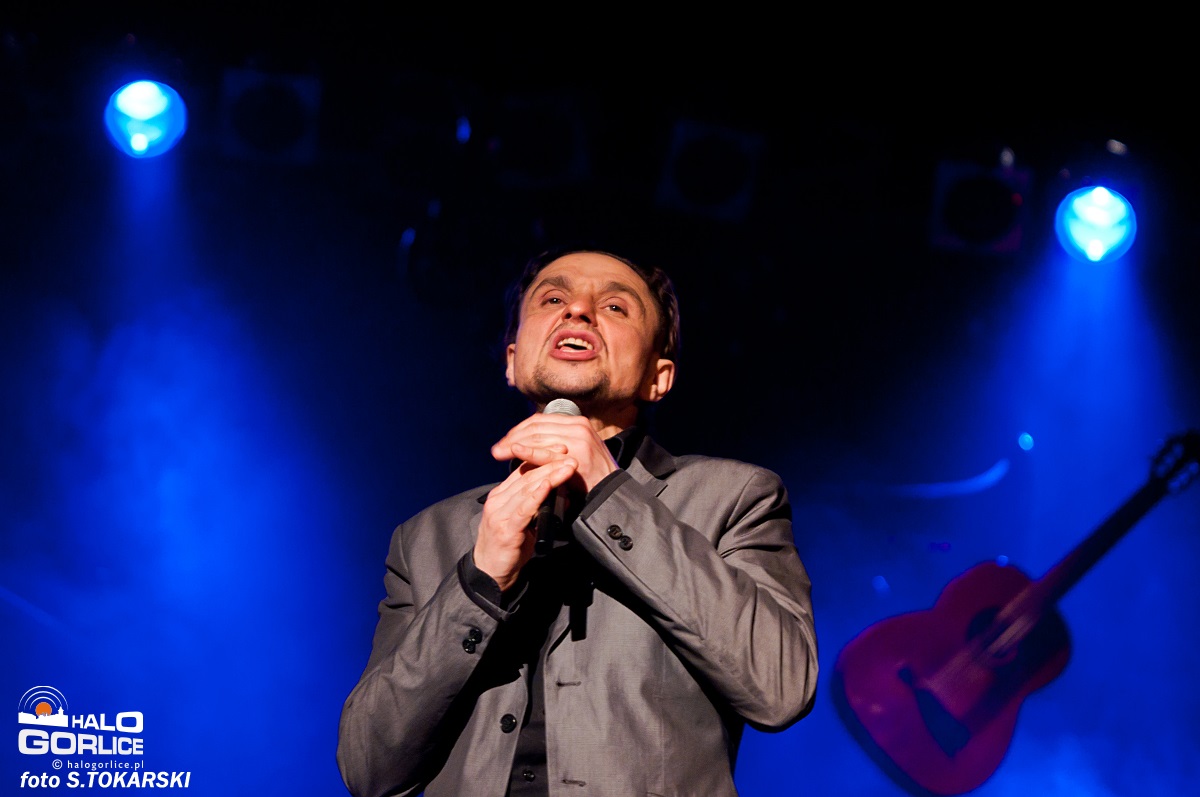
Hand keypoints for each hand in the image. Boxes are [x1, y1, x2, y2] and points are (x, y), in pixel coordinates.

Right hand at [474, 457, 576, 591]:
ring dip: (550, 475)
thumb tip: (564, 496)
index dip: (542, 458)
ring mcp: (499, 512)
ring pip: (526, 488)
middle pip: (526, 475)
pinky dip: (537, 495)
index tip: (561, 449)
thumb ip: (540, 507)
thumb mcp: (526, 523)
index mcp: (501, 495)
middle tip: (569, 454)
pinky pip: (523, 508)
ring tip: (567, 467)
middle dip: (550, 463)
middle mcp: (498, 499)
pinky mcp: (505, 528)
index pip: (523, 470)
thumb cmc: (508, 548)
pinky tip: (549, 486)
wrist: (490, 573)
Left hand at [490, 412, 617, 494]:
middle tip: (497, 449)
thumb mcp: (573, 452)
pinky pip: (547, 453)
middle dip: (513, 437)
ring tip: (500, 453)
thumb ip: (554, 443)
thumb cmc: (589, 476)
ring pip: (539, 437)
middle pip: (536, 427)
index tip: (504, 441)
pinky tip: (515, 453)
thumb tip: (523, 443)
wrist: (610, 493)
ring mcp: (579, 440)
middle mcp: (578, 426)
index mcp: (576, 422)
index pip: (540, 420)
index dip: (519, 429)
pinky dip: (529, 452)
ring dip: (515, 444)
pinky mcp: (578, 456)